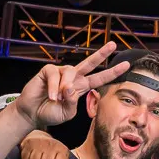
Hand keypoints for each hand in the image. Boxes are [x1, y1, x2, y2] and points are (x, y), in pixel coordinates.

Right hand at [14, 42, 128, 128]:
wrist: (32, 114)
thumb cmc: (51, 113)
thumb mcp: (67, 113)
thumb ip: (72, 102)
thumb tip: (70, 87)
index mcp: (81, 87)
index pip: (100, 78)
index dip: (112, 72)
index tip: (126, 66)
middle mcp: (73, 77)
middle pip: (90, 63)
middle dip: (102, 54)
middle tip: (113, 45)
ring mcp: (61, 72)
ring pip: (70, 72)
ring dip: (64, 87)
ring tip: (56, 99)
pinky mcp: (48, 71)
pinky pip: (54, 75)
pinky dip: (53, 86)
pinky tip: (51, 95)